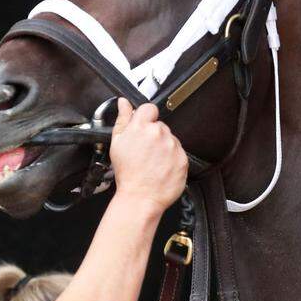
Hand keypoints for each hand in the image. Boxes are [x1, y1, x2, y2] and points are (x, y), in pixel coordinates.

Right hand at [108, 99, 187, 213]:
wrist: (141, 197)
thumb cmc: (127, 173)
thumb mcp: (117, 143)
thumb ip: (123, 119)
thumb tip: (123, 103)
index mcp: (141, 127)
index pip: (149, 108)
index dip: (145, 117)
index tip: (143, 126)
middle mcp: (159, 134)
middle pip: (160, 126)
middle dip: (153, 135)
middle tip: (145, 151)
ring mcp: (173, 146)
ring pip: (170, 140)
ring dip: (164, 147)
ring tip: (152, 162)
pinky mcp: (183, 158)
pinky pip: (179, 153)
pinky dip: (172, 159)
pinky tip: (161, 167)